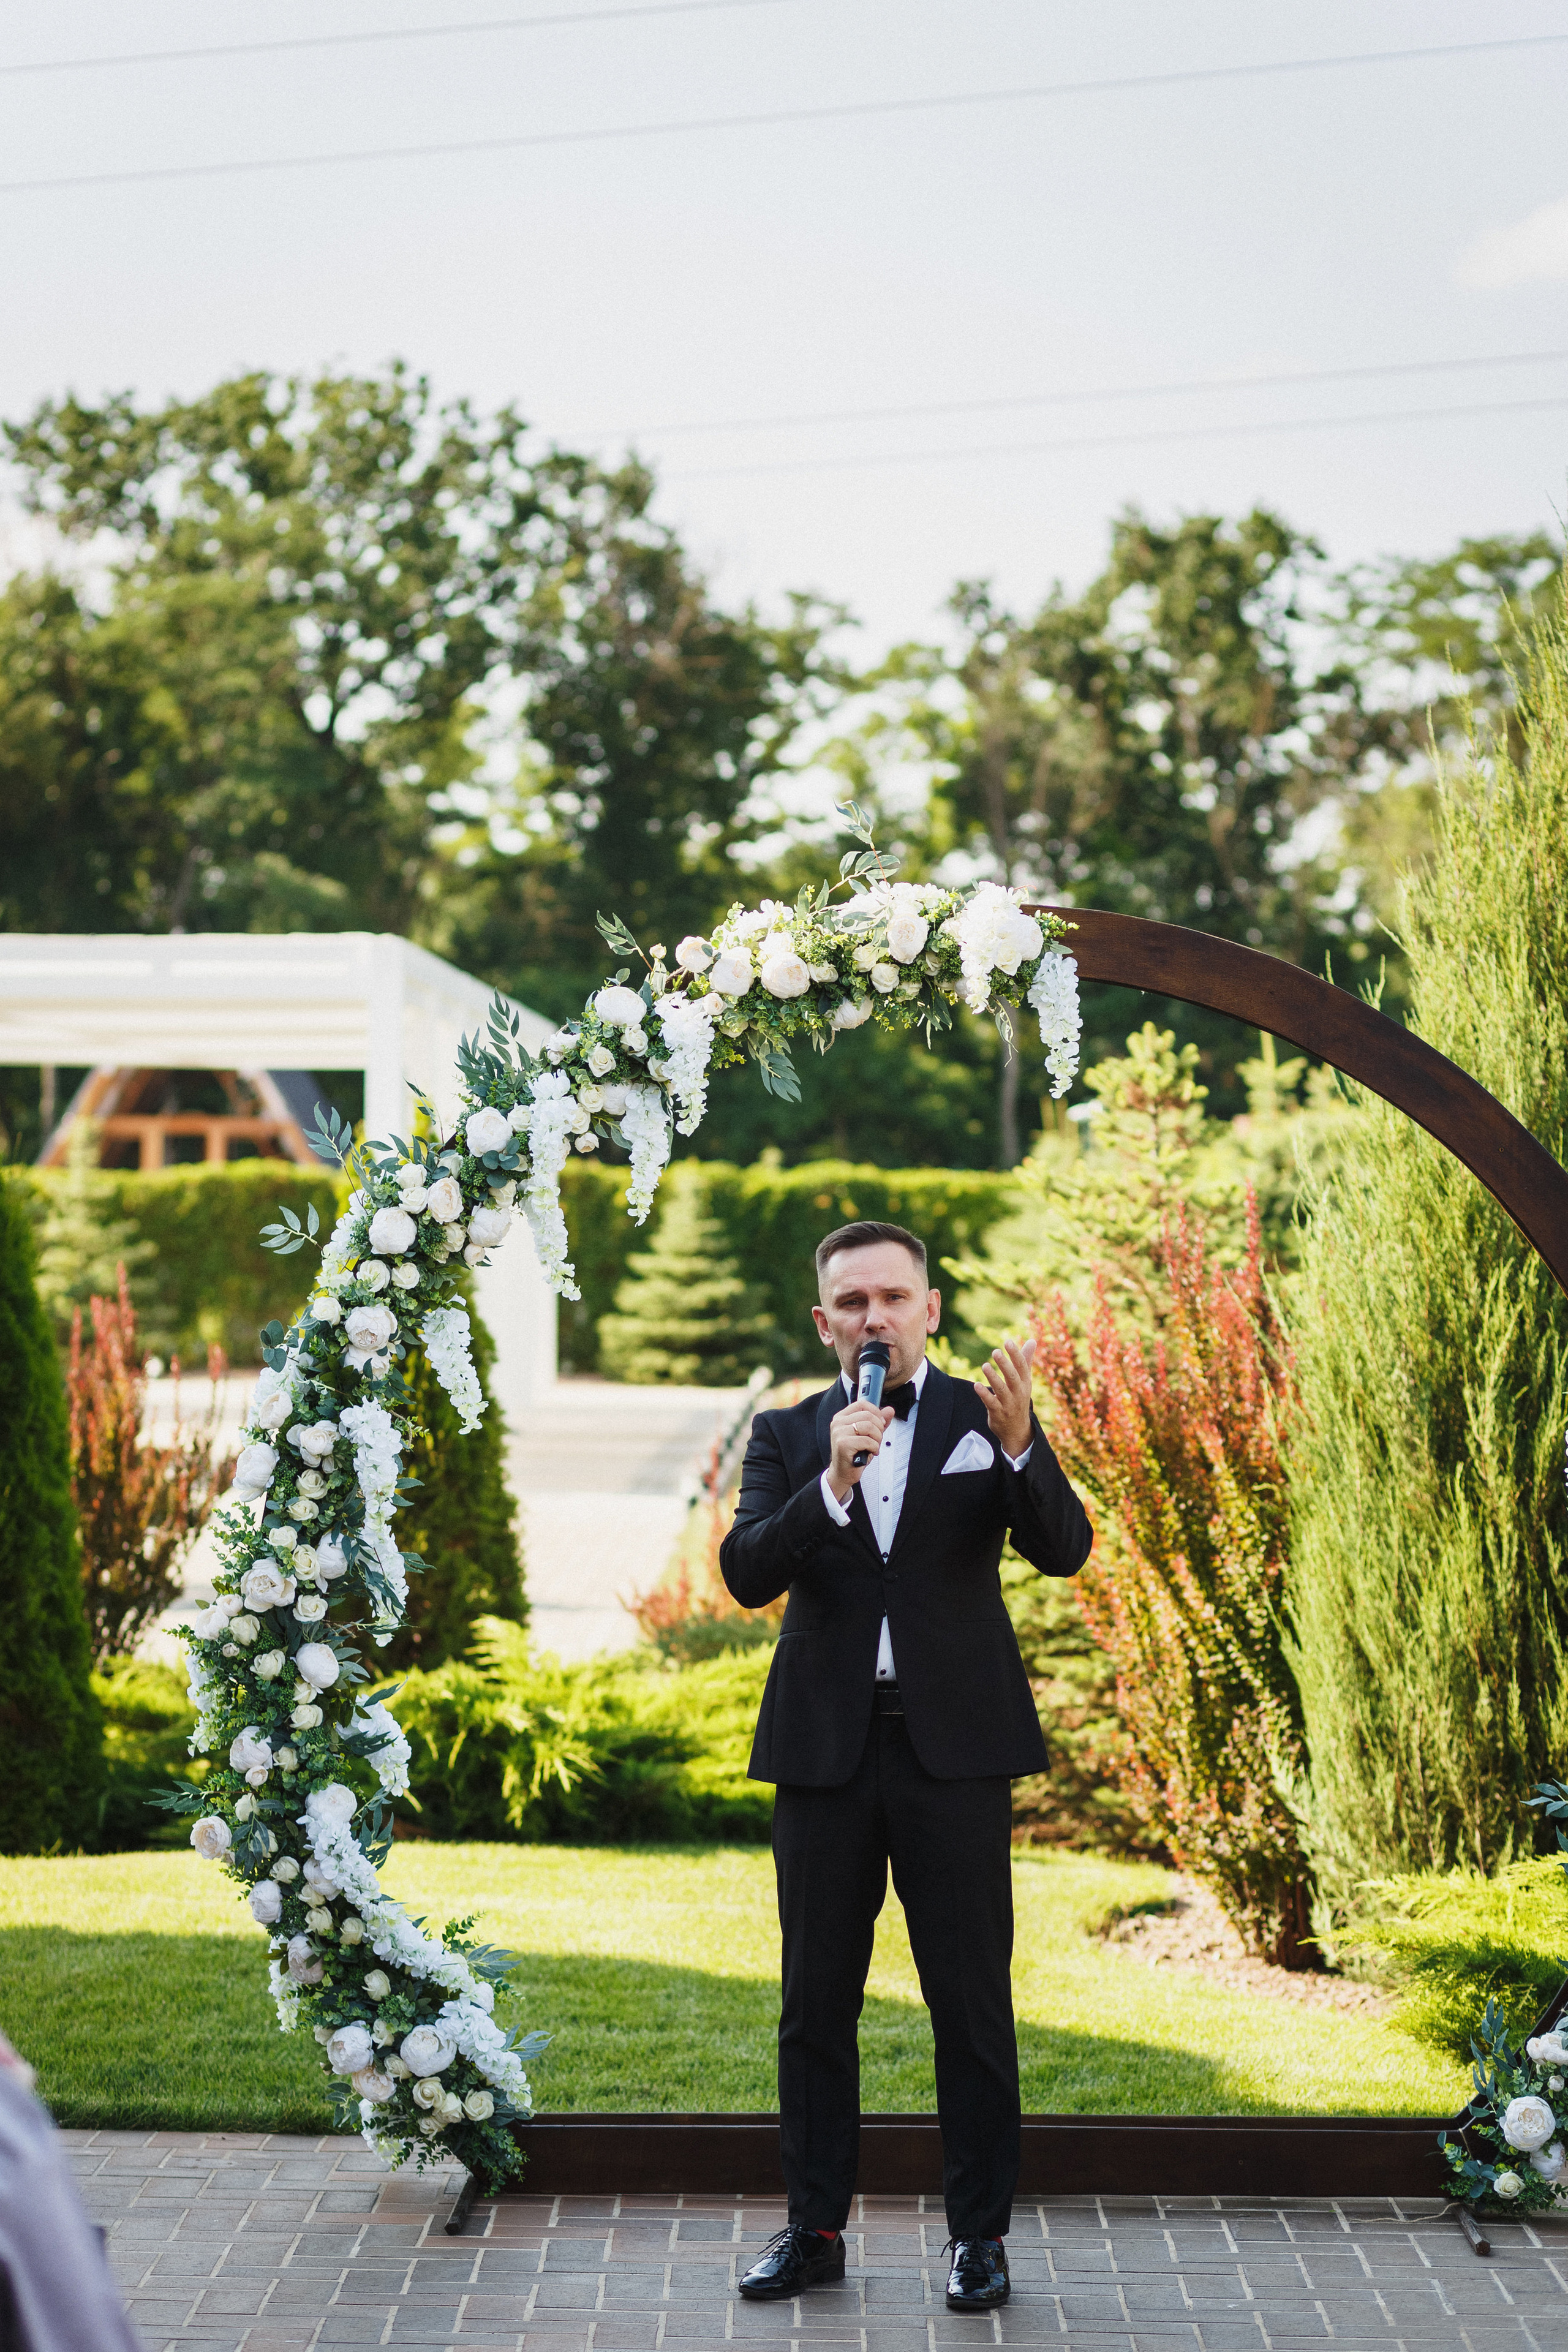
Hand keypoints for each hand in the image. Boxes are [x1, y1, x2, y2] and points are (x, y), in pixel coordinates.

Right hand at [827, 1400, 894, 1500]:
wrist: (843, 1472)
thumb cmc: (854, 1454)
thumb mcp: (868, 1435)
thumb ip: (878, 1421)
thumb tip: (889, 1410)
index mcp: (842, 1417)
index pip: (862, 1404)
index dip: (876, 1412)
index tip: (880, 1423)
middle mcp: (838, 1422)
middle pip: (868, 1415)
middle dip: (879, 1428)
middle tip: (877, 1439)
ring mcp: (839, 1432)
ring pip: (869, 1426)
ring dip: (877, 1438)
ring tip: (873, 1446)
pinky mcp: (843, 1444)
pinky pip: (867, 1440)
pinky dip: (874, 1447)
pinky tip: (870, 1452)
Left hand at [973, 1337, 1035, 1461]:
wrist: (1017, 1430)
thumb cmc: (1019, 1399)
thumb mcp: (1025, 1382)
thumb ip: (1026, 1360)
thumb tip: (1032, 1341)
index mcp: (1025, 1383)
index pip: (1022, 1367)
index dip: (1015, 1354)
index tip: (1007, 1342)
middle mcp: (1018, 1393)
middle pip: (1013, 1377)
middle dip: (1005, 1364)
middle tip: (995, 1351)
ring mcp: (1008, 1404)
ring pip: (1001, 1389)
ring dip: (993, 1377)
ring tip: (984, 1365)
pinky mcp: (998, 1413)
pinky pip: (991, 1403)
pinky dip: (984, 1394)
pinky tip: (976, 1385)